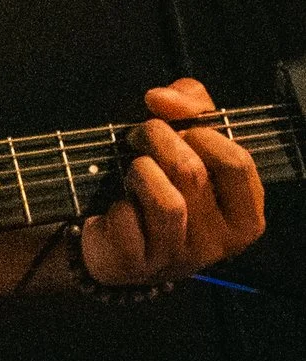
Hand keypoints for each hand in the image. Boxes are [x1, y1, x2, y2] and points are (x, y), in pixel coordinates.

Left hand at [79, 78, 265, 286]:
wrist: (117, 245)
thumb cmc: (163, 187)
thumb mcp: (188, 145)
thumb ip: (191, 107)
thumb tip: (163, 96)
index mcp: (243, 215)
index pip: (237, 163)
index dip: (202, 132)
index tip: (177, 125)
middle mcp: (219, 242)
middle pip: (193, 173)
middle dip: (159, 140)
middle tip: (141, 136)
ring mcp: (178, 257)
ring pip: (165, 200)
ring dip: (139, 170)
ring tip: (133, 169)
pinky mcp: (136, 264)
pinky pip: (127, 221)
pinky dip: (117, 204)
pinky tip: (120, 205)